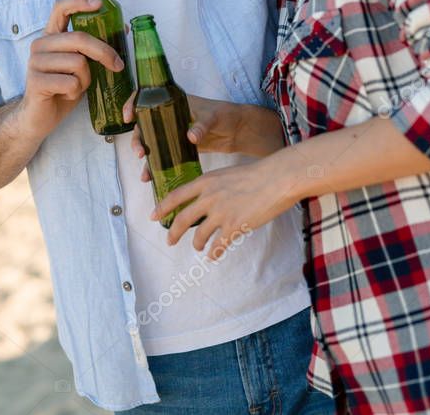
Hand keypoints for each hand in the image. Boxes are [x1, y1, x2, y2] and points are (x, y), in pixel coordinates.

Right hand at [21, 0, 123, 138]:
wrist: (39, 117)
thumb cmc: (63, 88)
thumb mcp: (82, 65)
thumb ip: (94, 48)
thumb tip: (124, 28)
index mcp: (51, 36)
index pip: (61, 8)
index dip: (79, 2)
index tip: (99, 4)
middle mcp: (40, 44)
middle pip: (79, 38)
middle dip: (104, 52)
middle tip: (117, 65)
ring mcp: (35, 62)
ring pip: (78, 63)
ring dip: (86, 79)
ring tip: (77, 86)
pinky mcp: (35, 81)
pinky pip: (71, 82)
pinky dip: (76, 91)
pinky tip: (67, 95)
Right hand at [123, 94, 242, 183]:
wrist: (239, 130)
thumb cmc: (225, 115)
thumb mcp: (213, 117)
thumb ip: (201, 125)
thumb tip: (191, 136)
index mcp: (173, 101)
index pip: (146, 97)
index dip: (133, 104)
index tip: (128, 116)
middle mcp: (169, 116)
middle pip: (144, 124)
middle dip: (137, 138)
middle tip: (140, 152)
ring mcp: (172, 132)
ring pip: (150, 142)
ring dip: (144, 155)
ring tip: (145, 172)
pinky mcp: (178, 147)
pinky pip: (162, 155)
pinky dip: (155, 166)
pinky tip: (151, 177)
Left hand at [151, 155, 297, 259]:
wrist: (276, 179)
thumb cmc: (255, 174)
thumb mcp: (226, 174)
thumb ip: (213, 187)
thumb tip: (206, 200)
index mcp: (206, 182)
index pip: (176, 195)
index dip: (162, 207)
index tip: (153, 216)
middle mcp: (209, 198)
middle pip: (182, 219)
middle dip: (173, 233)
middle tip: (169, 241)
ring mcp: (220, 213)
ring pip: (199, 236)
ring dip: (197, 244)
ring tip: (199, 247)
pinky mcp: (234, 227)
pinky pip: (218, 246)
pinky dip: (214, 253)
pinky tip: (214, 256)